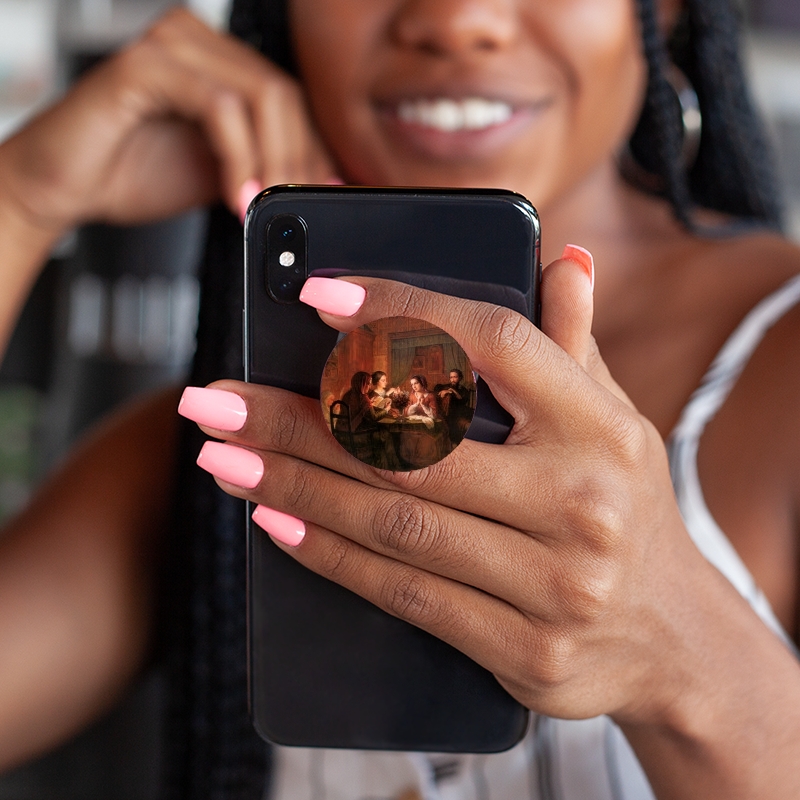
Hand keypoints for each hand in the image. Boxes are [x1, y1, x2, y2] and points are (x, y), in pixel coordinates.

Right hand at [0, 8, 335, 235]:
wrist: (64, 186)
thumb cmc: (131, 173)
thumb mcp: (220, 174)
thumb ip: (263, 167)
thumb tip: (315, 184)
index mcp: (217, 62)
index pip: (289, 99)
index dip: (313, 150)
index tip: (321, 195)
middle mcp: (197, 42)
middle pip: (283, 95)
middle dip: (298, 161)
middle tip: (294, 208)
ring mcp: (170, 46)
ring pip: (260, 96)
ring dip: (273, 161)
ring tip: (264, 207)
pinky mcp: (145, 65)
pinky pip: (219, 106)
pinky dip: (238, 157)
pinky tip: (236, 196)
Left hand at [184, 254, 720, 730]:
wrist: (673, 637)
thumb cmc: (623, 505)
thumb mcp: (615, 419)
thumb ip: (573, 343)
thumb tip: (561, 259)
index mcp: (603, 426)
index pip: (492, 344)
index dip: (401, 314)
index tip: (317, 296)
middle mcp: (583, 500)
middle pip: (415, 445)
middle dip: (299, 418)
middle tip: (215, 396)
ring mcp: (557, 583)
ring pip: (396, 522)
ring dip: (293, 483)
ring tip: (221, 453)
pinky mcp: (527, 651)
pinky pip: (406, 595)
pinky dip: (331, 554)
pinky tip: (274, 519)